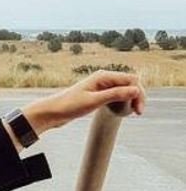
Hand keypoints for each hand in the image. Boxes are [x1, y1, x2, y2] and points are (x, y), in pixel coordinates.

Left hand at [22, 70, 146, 134]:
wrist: (52, 112)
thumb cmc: (69, 105)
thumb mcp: (94, 101)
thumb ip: (115, 94)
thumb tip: (136, 90)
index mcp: (103, 76)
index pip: (131, 79)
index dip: (139, 93)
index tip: (138, 110)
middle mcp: (103, 78)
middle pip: (130, 84)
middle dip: (137, 97)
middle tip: (138, 113)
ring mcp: (101, 86)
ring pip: (124, 90)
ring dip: (131, 99)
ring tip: (132, 112)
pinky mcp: (98, 94)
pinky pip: (116, 95)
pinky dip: (122, 102)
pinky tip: (122, 111)